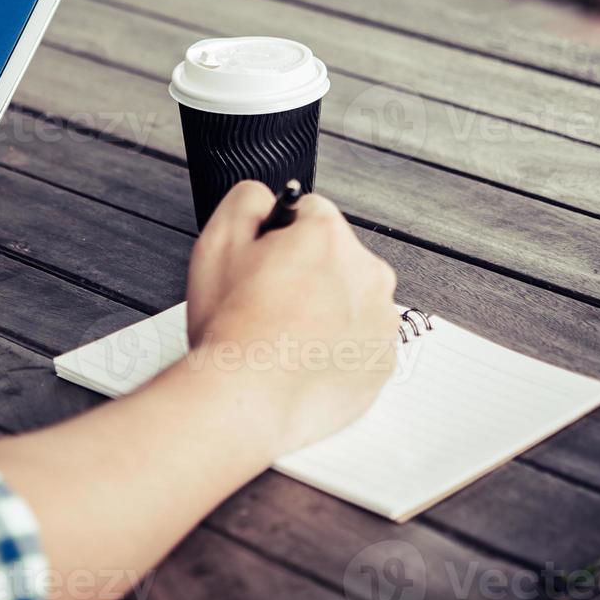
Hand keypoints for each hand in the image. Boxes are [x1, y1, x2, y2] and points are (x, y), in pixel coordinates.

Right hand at [184, 181, 399, 457]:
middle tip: (266, 305)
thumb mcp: (217, 239)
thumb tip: (268, 199)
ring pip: (351, 300)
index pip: (308, 213)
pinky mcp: (381, 366)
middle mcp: (368, 273)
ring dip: (324, 310)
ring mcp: (380, 323)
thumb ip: (248, 198)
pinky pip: (360, 344)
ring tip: (283, 338)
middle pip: (335, 256)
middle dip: (307, 273)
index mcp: (330, 236)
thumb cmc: (230, 328)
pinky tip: (301, 362)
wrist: (241, 402)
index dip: (275, 238)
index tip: (261, 265)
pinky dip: (337, 350)